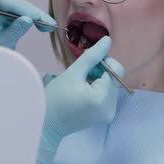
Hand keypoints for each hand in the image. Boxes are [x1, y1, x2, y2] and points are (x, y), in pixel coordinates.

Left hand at [0, 0, 56, 49]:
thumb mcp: (5, 41)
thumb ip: (16, 29)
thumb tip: (28, 19)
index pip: (6, 2)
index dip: (22, 8)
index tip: (36, 16)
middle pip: (18, 4)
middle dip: (34, 13)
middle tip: (49, 23)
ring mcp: (5, 6)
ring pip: (26, 7)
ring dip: (39, 16)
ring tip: (50, 26)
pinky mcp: (13, 10)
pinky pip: (27, 11)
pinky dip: (37, 18)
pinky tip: (47, 25)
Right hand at [36, 36, 123, 163]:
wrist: (47, 123)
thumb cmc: (56, 97)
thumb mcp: (73, 72)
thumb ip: (92, 55)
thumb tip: (108, 40)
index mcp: (103, 98)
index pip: (116, 70)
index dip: (104, 62)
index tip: (88, 63)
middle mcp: (111, 108)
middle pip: (114, 79)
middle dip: (100, 72)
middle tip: (81, 73)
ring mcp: (109, 114)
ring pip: (111, 86)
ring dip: (99, 80)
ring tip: (80, 83)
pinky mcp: (105, 117)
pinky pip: (107, 96)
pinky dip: (98, 90)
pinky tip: (83, 92)